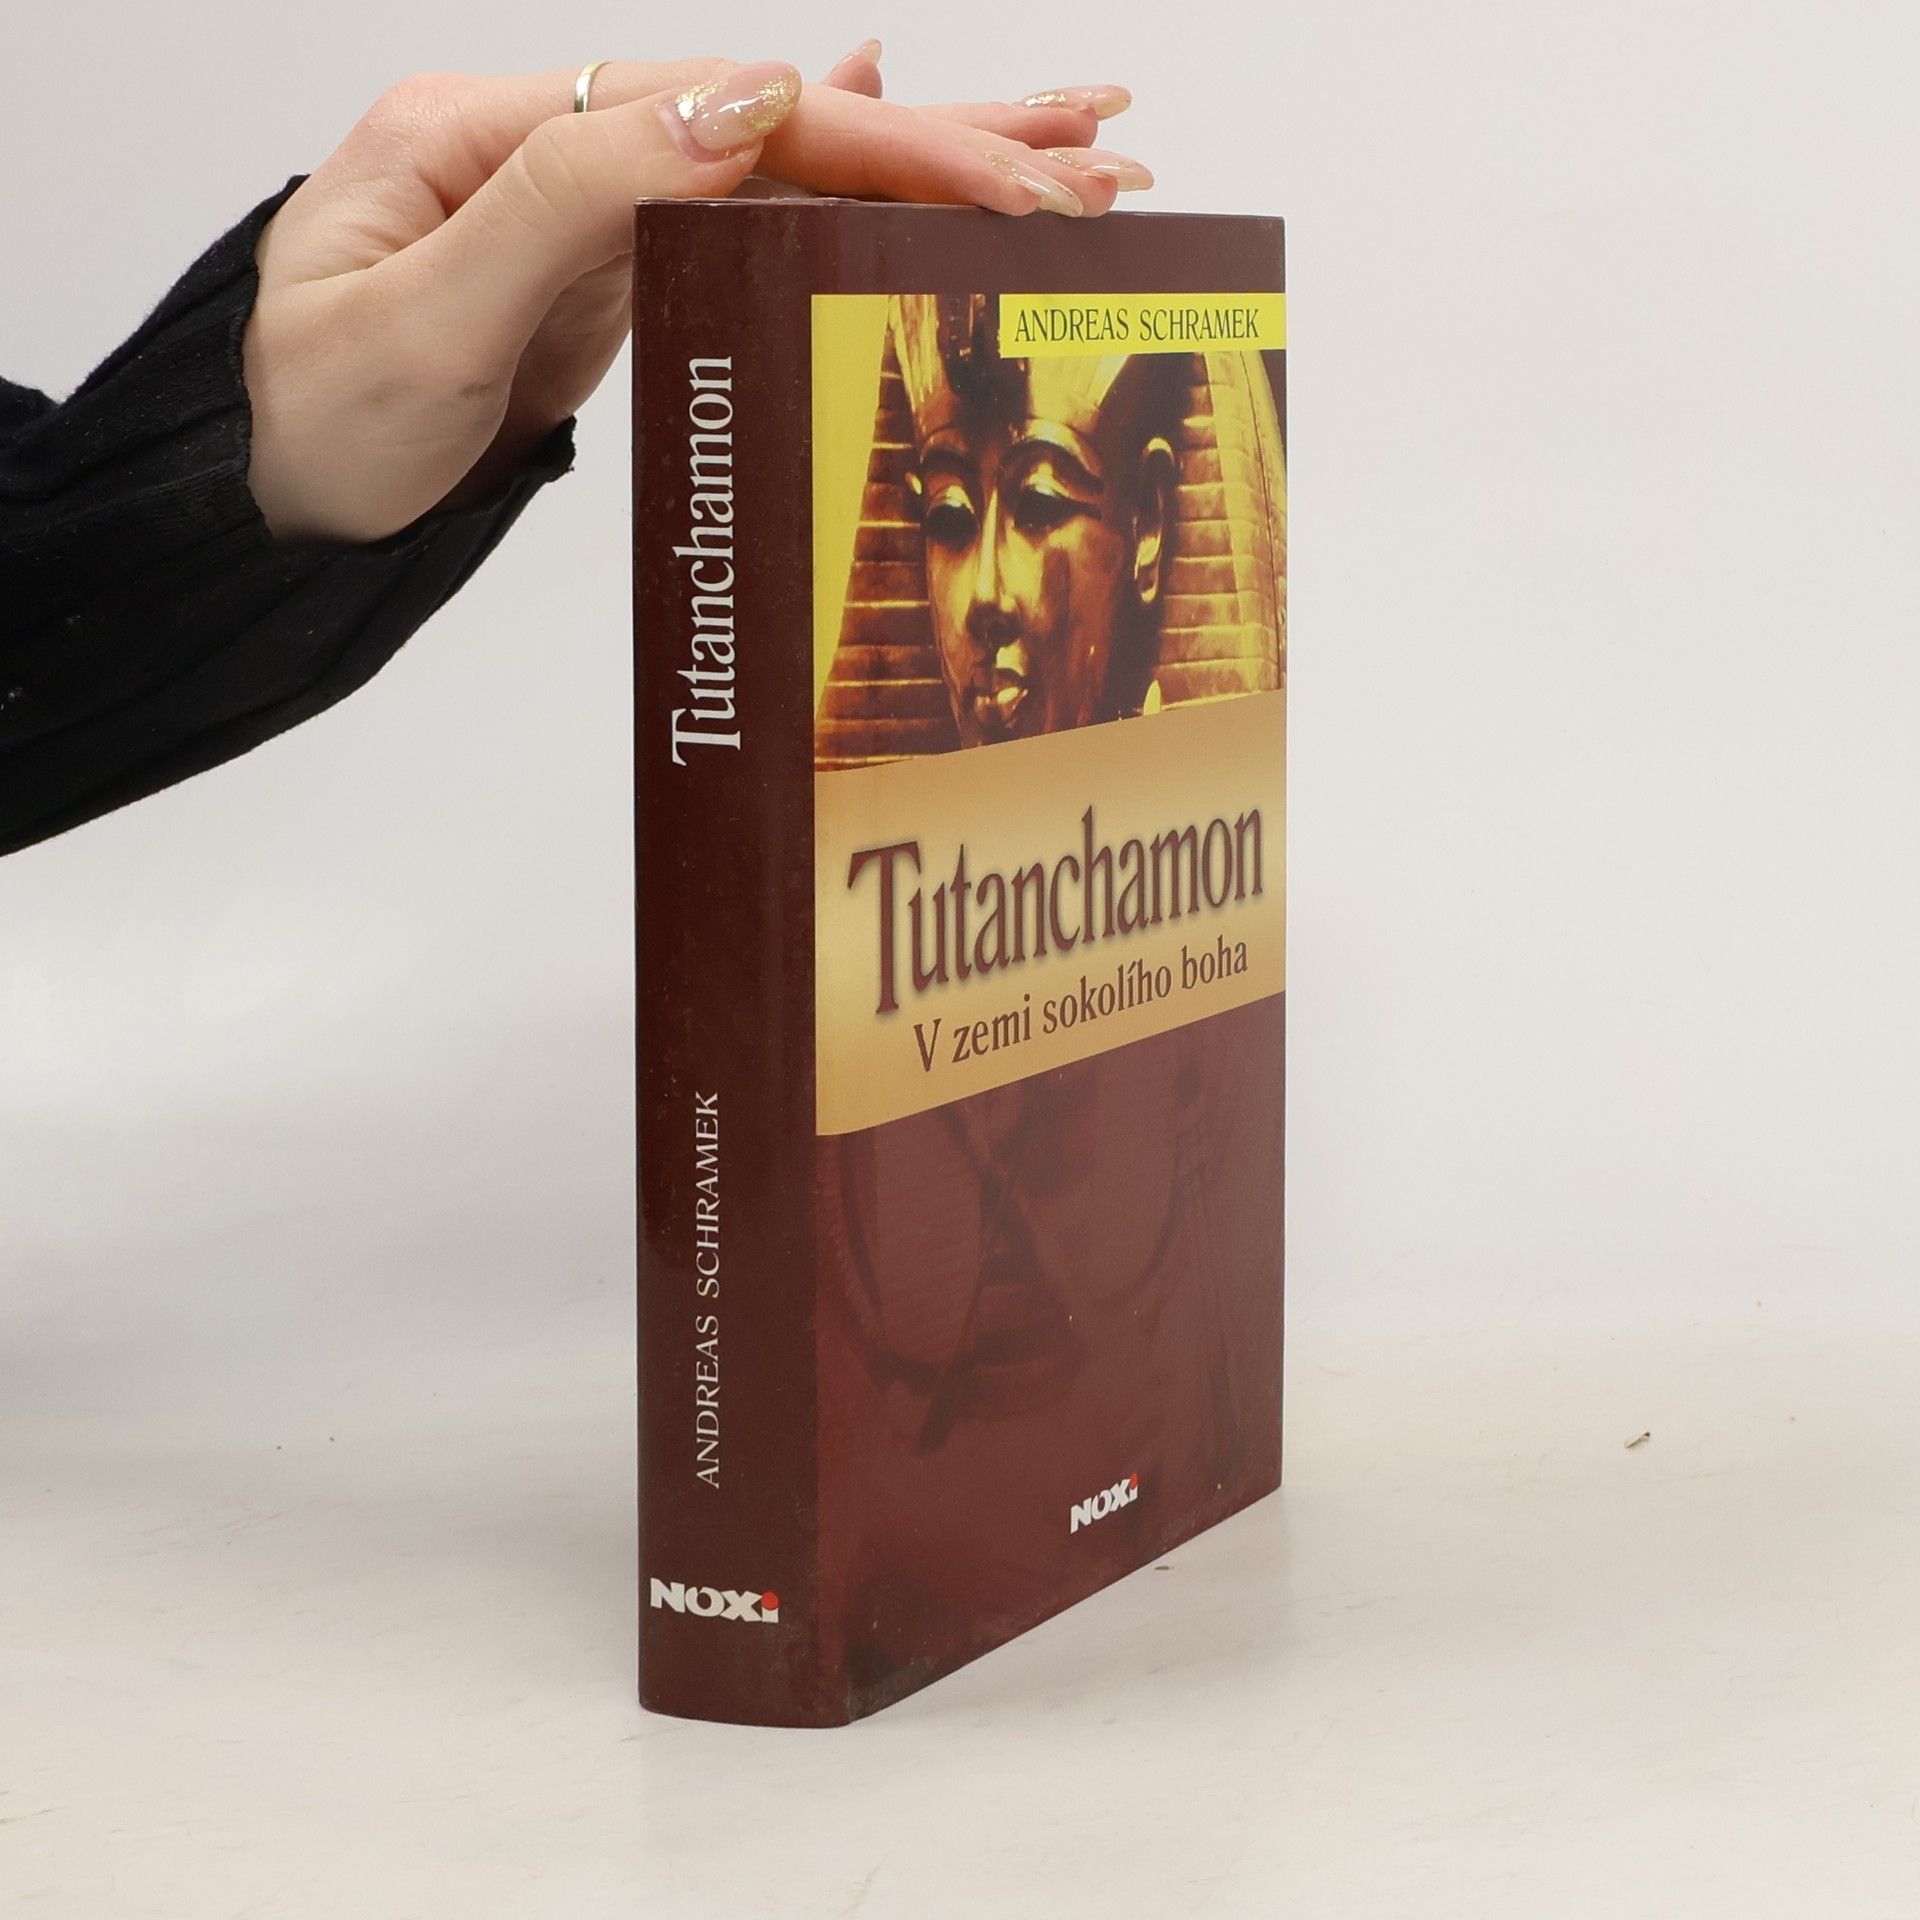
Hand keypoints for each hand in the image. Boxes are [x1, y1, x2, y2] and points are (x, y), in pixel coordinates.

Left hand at [243, 48, 1151, 543]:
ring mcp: (587, 207)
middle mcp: (549, 148)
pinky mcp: (611, 269)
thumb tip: (732, 106)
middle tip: (1090, 146)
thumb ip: (570, 201)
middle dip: (940, 137)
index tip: (987, 182)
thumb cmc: (316, 422)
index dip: (866, 144)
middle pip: (772, 117)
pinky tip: (908, 146)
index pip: (717, 116)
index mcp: (488, 132)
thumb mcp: (419, 315)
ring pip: (779, 165)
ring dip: (922, 161)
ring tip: (1058, 156)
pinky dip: (843, 192)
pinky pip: (747, 219)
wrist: (279, 500)